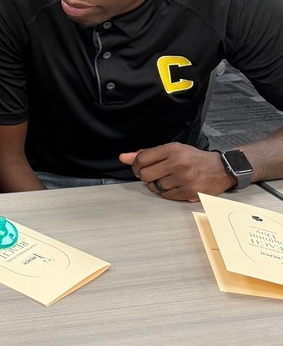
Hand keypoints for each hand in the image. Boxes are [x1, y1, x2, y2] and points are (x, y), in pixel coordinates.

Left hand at [119, 143, 233, 201]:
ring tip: (165, 179)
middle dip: (145, 176)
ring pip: (154, 187)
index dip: (136, 165)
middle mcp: (178, 163)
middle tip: (152, 174)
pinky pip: (166, 196)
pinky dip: (166, 192)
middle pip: (145, 175)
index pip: (142, 159)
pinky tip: (174, 186)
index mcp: (173, 149)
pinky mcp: (189, 192)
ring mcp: (184, 179)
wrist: (221, 169)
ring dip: (156, 185)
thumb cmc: (193, 158)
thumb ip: (146, 153)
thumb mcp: (172, 150)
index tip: (139, 167)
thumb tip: (123, 157)